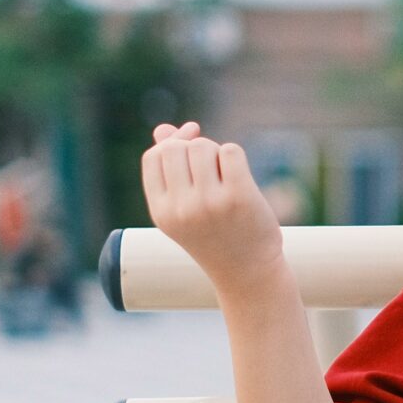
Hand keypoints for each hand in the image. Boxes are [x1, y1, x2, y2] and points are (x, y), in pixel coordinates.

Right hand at [141, 123, 283, 292]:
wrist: (248, 273)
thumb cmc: (216, 236)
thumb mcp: (184, 208)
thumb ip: (170, 170)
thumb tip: (163, 129)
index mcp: (161, 211)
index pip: (154, 157)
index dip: (171, 145)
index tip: (188, 149)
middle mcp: (181, 208)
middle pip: (177, 148)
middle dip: (195, 149)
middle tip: (212, 171)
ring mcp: (209, 203)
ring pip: (203, 146)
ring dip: (216, 152)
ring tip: (225, 176)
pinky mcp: (239, 197)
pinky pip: (230, 151)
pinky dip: (234, 156)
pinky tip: (240, 177)